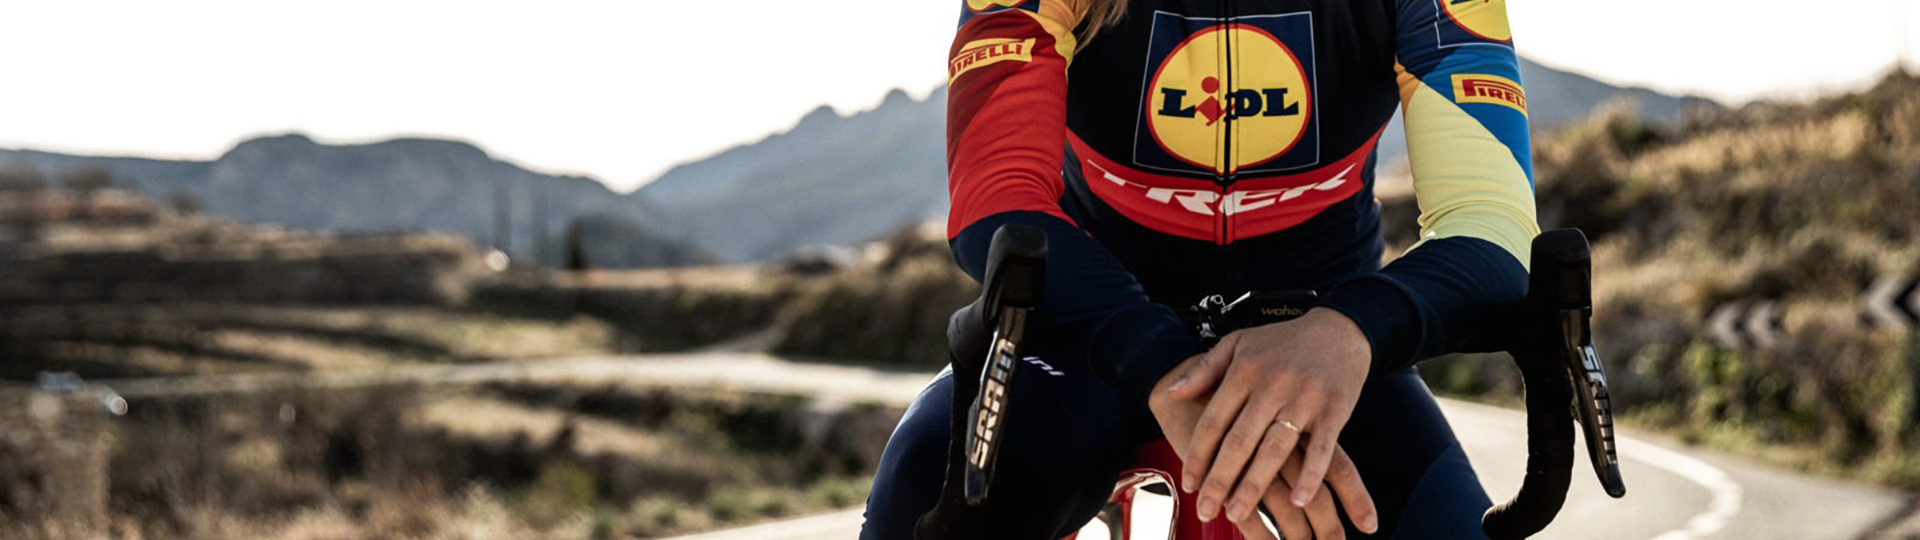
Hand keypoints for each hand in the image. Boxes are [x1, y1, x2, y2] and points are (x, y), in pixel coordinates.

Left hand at [1158, 308, 1373, 530]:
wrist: (1340, 328)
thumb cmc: (1284, 340)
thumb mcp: (1239, 343)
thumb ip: (1205, 369)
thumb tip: (1172, 392)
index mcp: (1244, 371)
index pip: (1213, 421)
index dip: (1198, 455)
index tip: (1188, 483)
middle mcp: (1271, 385)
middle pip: (1239, 441)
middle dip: (1219, 479)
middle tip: (1206, 510)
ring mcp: (1304, 398)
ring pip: (1274, 449)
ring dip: (1254, 485)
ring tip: (1236, 513)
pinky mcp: (1335, 409)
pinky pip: (1322, 449)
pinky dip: (1310, 476)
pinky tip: (1297, 500)